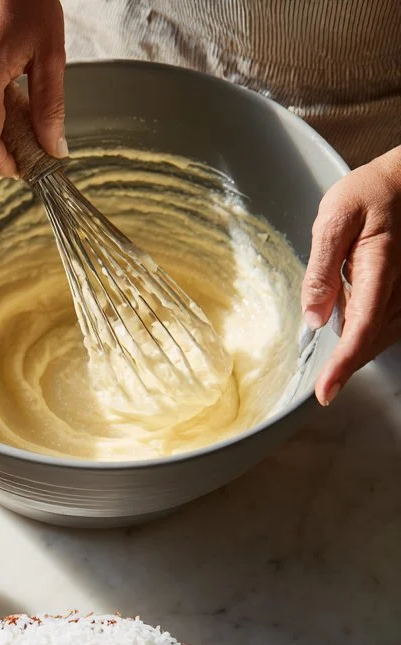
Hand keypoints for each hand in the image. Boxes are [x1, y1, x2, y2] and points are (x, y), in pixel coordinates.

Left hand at [302, 145, 400, 403]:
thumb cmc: (368, 194)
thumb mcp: (334, 219)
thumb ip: (321, 270)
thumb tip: (313, 318)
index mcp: (379, 268)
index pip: (360, 327)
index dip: (342, 364)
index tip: (325, 392)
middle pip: (371, 340)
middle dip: (345, 363)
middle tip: (323, 380)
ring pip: (381, 337)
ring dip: (355, 352)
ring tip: (332, 359)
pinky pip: (388, 326)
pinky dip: (365, 338)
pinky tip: (347, 333)